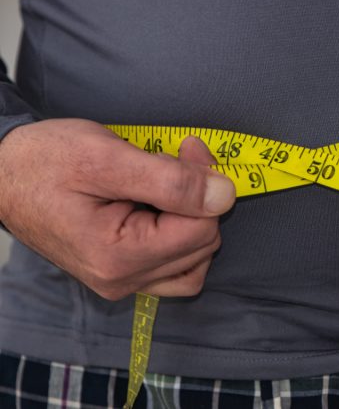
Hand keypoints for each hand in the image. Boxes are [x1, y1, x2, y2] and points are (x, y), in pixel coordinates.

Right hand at [0, 119, 234, 299]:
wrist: (2, 174)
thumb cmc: (45, 161)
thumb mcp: (106, 158)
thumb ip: (171, 180)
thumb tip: (225, 195)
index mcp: (118, 257)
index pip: (202, 229)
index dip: (206, 183)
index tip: (188, 148)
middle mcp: (124, 281)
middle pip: (203, 244)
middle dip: (199, 198)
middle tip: (174, 158)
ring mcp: (123, 282)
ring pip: (196, 260)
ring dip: (194, 218)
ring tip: (166, 185)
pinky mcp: (123, 274)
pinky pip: (177, 267)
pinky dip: (182, 236)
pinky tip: (164, 209)